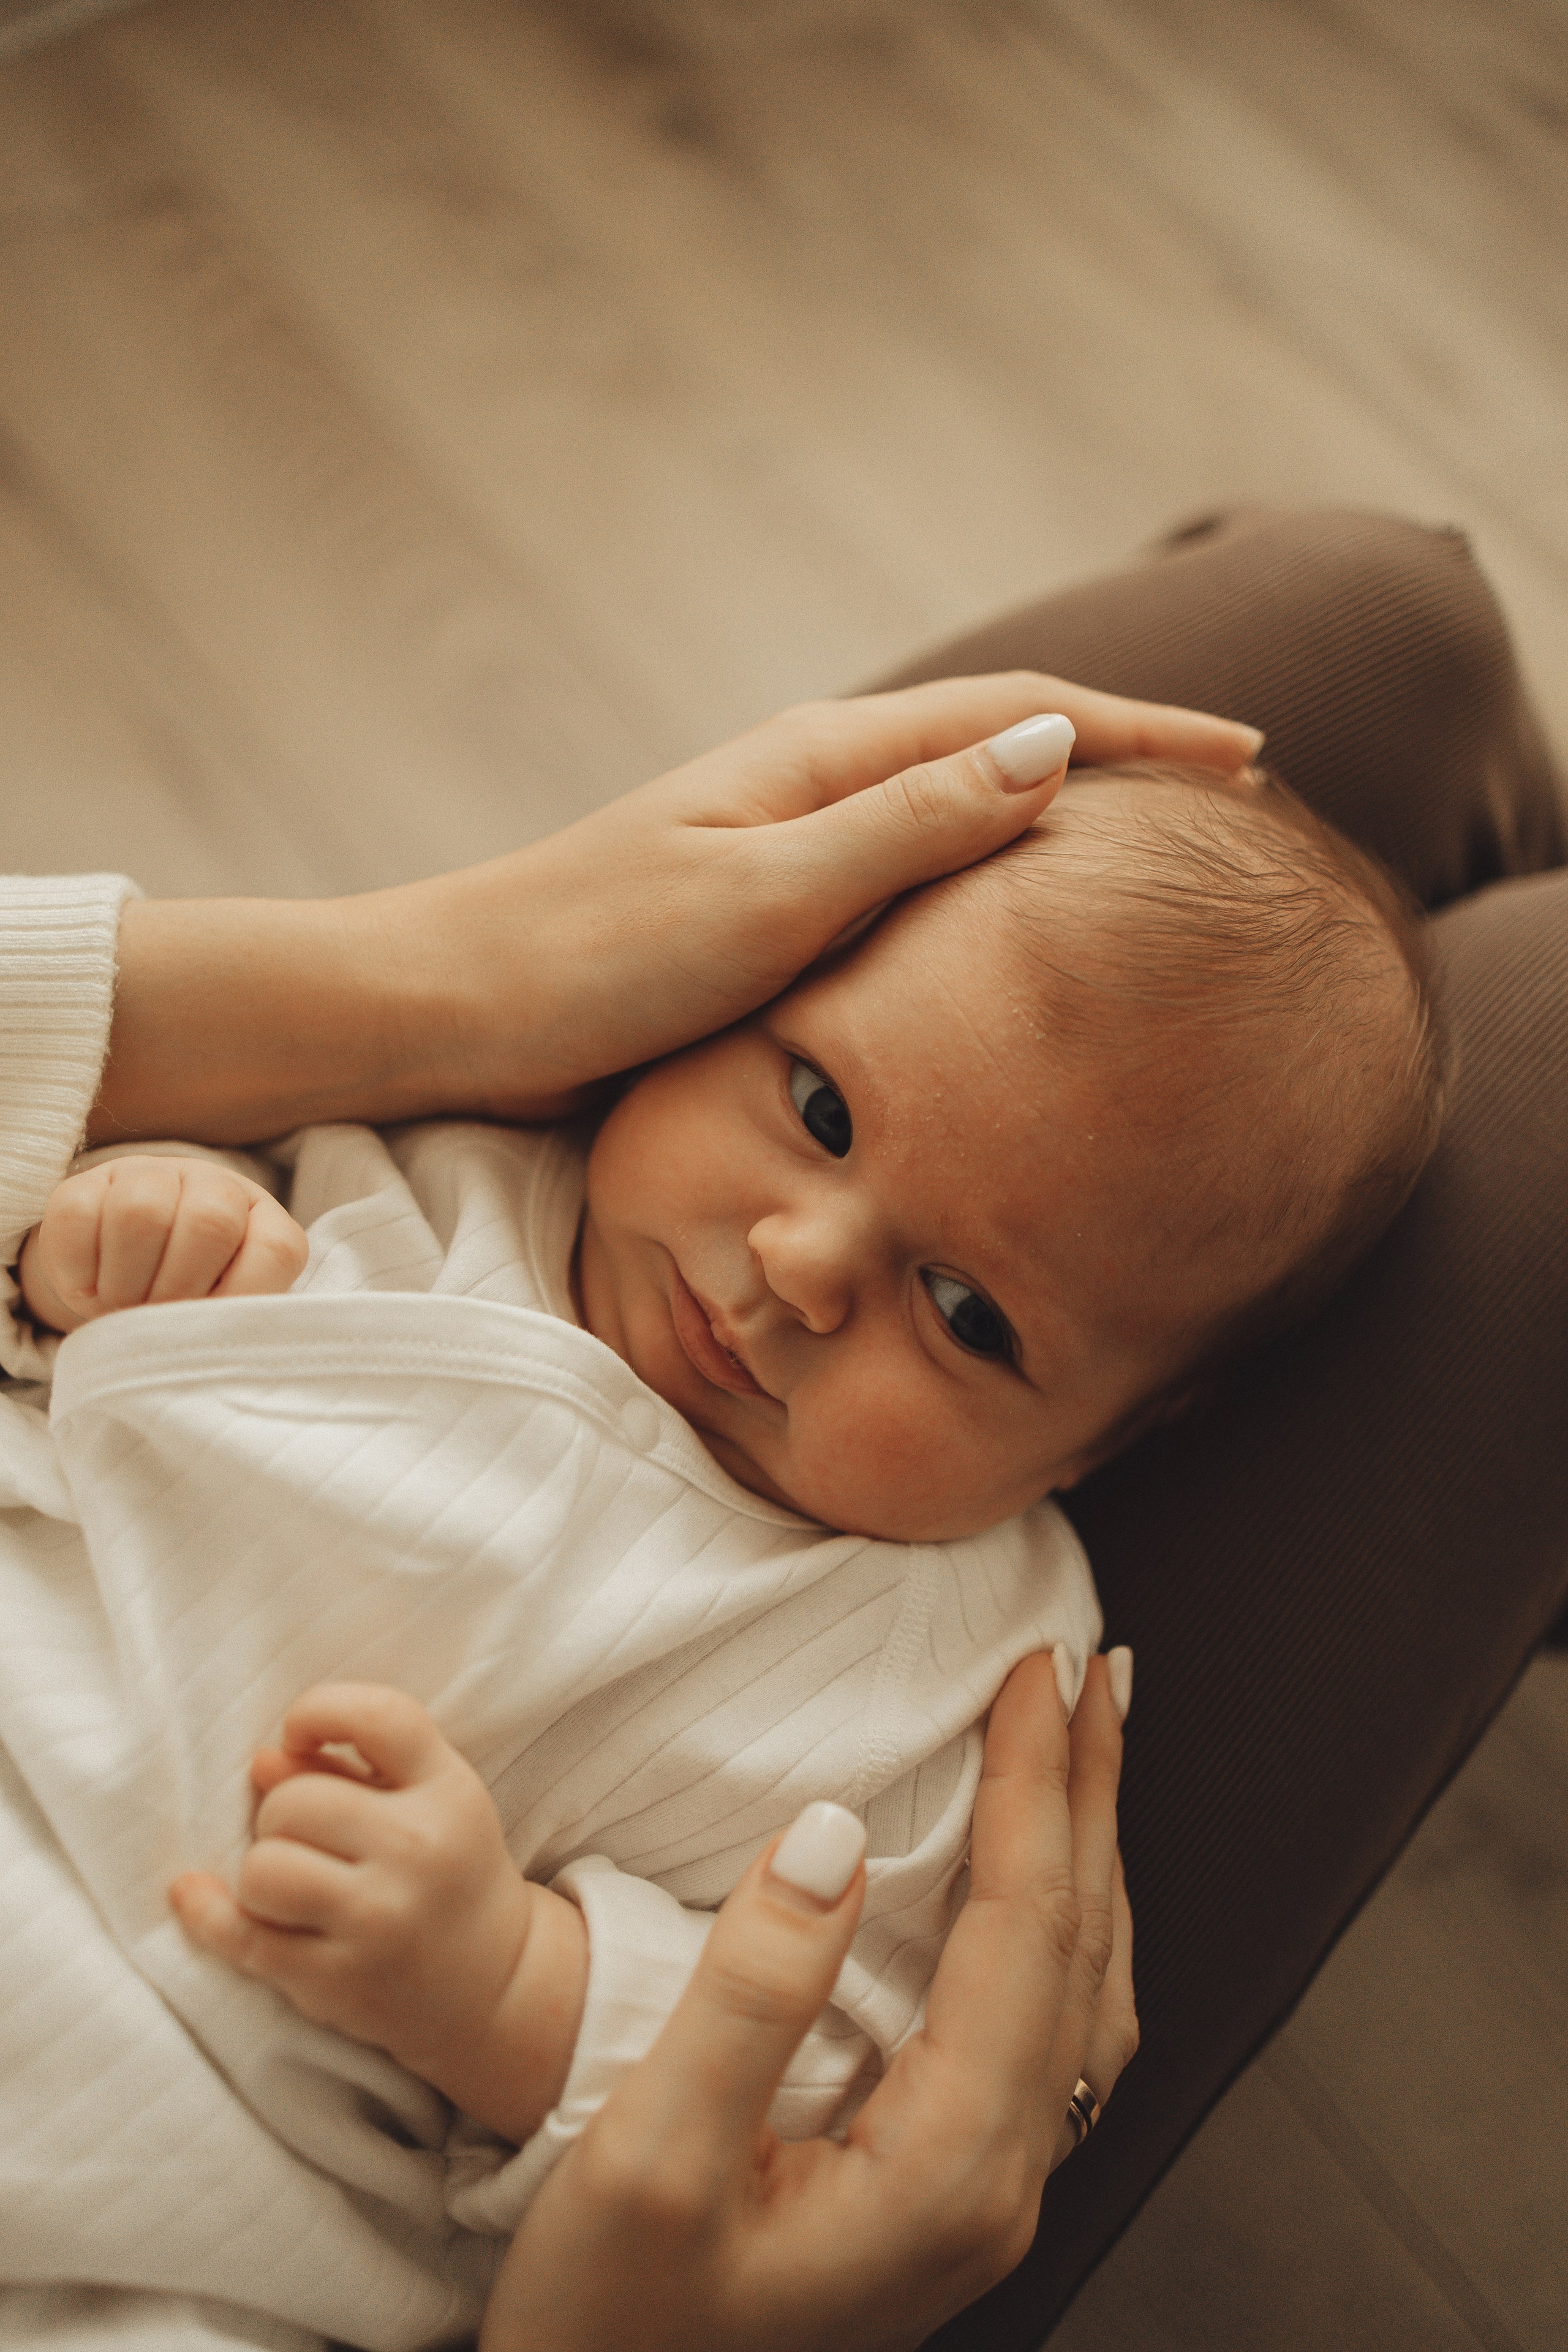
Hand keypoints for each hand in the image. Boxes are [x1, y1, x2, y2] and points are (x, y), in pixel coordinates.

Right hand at [17, 1155, 307, 1334]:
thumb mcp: (220, 1314)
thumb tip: (213, 1350)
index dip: (241, 1298)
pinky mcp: (84, 1184)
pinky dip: (79, 1270)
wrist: (118, 1274)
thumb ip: (233, 1322)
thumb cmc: (184, 1301)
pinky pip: (77, 1215)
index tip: (208, 1328)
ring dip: (125, 1281)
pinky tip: (89, 1288)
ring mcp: (149, 1176)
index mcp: (261, 1220)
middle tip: (155, 1317)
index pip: (276, 1250)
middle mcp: (213, 1186)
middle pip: (210, 1223)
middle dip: (178, 1289)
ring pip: (140, 1213)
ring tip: (120, 1306)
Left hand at [169, 1684, 588, 2145]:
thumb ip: (350, 1768)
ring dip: (262, 1871)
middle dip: (281, 1815)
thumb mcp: (428, 1801)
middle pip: (295, 1800)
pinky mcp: (338, 1981)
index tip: (301, 1733)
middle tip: (310, 1838)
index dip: (319, 1710)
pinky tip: (192, 1894)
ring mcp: (378, 1921)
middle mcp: (419, 1851)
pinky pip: (243, 1937)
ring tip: (294, 1883)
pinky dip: (207, 1913)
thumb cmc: (448, 1869)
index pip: (380, 1716)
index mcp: (448, 1791)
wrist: (494, 1982)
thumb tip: (262, 1761)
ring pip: (263, 1867)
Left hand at [428, 675, 1263, 1118]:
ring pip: (959, 811)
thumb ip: (910, 826)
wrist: (456, 1009)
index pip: (1021, 718)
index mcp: (825, 762)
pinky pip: (908, 878)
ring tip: (1150, 854)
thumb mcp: (768, 895)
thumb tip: (1055, 750)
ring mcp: (789, 847)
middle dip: (1121, 761)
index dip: (1142, 734)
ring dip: (1059, 817)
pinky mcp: (763, 911)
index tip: (1249, 760)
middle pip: (1001, 746)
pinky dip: (985, 881)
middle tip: (1230, 801)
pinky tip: (1009, 924)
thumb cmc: (594, 959)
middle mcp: (815, 786)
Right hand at [480, 1651, 1137, 2351]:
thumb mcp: (649, 2158)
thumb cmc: (611, 2333)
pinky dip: (1061, 1924)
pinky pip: (1050, 2029)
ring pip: (1085, 1990)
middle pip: (1080, 1946)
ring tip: (1087, 1750)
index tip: (1039, 1668)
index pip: (1024, 1927)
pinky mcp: (949, 2193)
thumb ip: (751, 1992)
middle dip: (1090, 1793)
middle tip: (1096, 1669)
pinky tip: (1043, 1889)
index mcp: (950, 2169)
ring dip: (1090, 1853)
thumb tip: (832, 1833)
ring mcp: (985, 2198)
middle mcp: (999, 2187)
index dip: (1035, 1782)